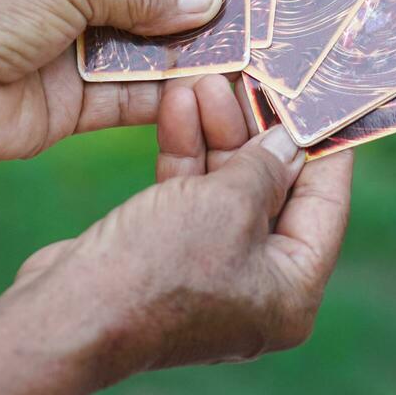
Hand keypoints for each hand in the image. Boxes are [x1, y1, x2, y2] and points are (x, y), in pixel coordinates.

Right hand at [9, 75, 354, 383]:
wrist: (69, 314)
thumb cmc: (158, 268)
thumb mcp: (227, 203)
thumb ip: (264, 166)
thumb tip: (287, 142)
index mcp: (293, 292)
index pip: (326, 206)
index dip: (325, 147)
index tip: (322, 99)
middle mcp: (258, 290)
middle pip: (274, 194)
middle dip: (255, 130)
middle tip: (250, 79)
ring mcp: (211, 277)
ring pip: (227, 190)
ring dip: (216, 134)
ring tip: (205, 81)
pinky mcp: (168, 261)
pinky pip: (190, 200)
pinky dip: (186, 156)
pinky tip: (176, 106)